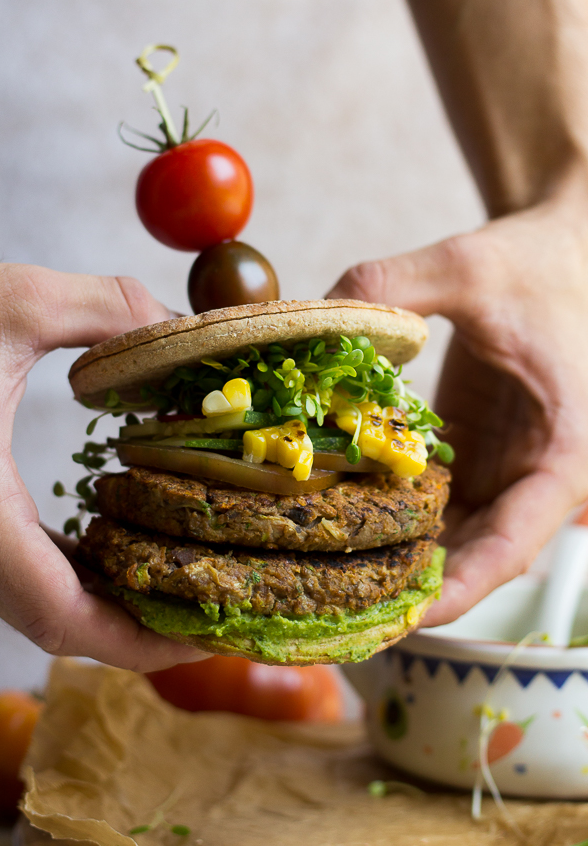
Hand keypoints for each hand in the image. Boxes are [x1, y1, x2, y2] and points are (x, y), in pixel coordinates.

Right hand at [0, 262, 205, 669]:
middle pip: (57, 621)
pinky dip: (74, 568)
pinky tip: (113, 542)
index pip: (58, 614)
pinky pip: (21, 565)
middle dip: (138, 630)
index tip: (203, 637)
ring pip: (37, 599)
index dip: (137, 642)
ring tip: (180, 582)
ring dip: (108, 603)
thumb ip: (104, 308)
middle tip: (211, 613)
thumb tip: (176, 327)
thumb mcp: (11, 302)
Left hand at [327, 193, 587, 624]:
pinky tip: (338, 522)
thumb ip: (397, 284)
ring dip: (397, 560)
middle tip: (333, 610)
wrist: (565, 256)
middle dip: (412, 589)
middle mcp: (537, 480)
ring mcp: (505, 472)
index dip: (457, 591)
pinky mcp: (477, 457)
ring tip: (323, 579)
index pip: (511, 547)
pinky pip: (437, 505)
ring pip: (453, 539)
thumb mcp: (473, 266)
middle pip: (475, 559)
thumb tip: (312, 315)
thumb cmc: (538, 265)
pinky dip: (395, 520)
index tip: (399, 619)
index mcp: (564, 456)